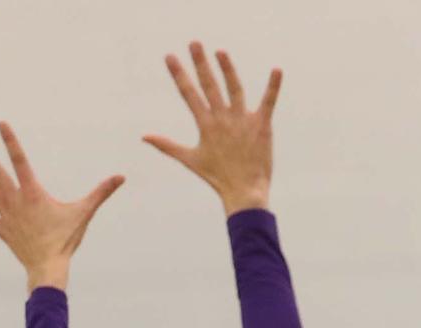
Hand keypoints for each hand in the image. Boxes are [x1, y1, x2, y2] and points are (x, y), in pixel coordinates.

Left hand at [0, 123, 123, 291]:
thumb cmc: (66, 240)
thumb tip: (120, 177)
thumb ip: (101, 193)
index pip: (20, 160)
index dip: (10, 141)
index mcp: (33, 193)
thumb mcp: (84, 213)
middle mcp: (15, 200)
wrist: (48, 267)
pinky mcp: (2, 228)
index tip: (0, 124)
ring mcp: (6, 214)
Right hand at [144, 42, 281, 214]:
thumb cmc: (217, 178)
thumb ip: (167, 145)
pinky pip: (268, 102)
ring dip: (228, 69)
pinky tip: (277, 70)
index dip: (179, 75)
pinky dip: (273, 87)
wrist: (244, 193)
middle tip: (194, 43)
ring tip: (220, 52)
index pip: (189, 94)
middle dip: (201, 64)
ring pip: (235, 89)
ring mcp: (242, 121)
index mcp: (206, 125)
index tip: (170, 57)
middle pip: (210, 86)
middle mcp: (222, 120)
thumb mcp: (189, 159)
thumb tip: (143, 136)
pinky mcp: (261, 126)